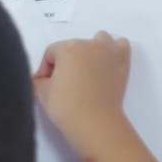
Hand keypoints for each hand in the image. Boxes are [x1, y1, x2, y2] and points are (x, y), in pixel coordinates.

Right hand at [33, 31, 130, 156]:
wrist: (94, 121)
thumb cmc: (65, 106)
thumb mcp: (42, 93)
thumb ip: (38, 80)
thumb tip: (41, 79)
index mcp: (69, 48)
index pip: (51, 53)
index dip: (45, 69)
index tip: (45, 85)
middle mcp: (90, 44)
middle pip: (73, 47)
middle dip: (66, 62)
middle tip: (64, 83)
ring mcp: (109, 50)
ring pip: (99, 40)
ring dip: (91, 52)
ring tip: (86, 72)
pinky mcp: (123, 61)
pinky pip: (120, 46)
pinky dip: (114, 52)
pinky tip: (107, 65)